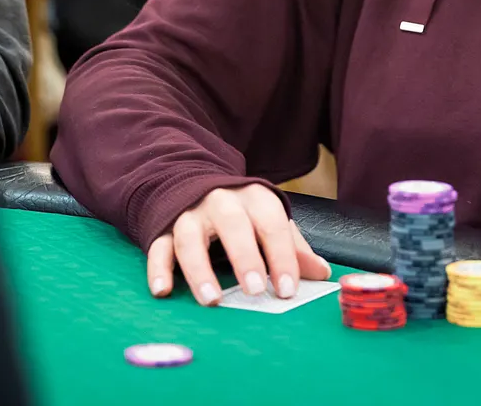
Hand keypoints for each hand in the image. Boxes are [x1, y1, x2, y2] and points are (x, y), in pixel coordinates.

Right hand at [146, 183, 331, 305]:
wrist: (195, 181)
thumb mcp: (269, 221)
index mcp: (254, 198)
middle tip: (253, 290)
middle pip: (232, 225)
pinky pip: (158, 247)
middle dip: (244, 258)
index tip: (287, 289)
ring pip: (190, 238)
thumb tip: (321, 272)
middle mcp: (221, 201)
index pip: (272, 224)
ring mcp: (189, 214)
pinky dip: (158, 269)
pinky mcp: (163, 228)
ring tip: (211, 299)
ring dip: (199, 269)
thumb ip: (292, 247)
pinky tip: (163, 291)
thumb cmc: (242, 212)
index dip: (282, 256)